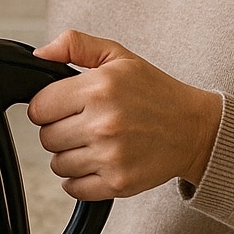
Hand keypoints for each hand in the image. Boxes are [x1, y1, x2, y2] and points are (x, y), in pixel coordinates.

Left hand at [28, 29, 222, 199]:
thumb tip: (40, 53)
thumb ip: (75, 45)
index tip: (65, 106)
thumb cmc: (155, 92)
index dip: (49, 106)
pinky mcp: (118, 183)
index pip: (39, 108)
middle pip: (46, 137)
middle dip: (60, 130)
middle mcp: (104, 123)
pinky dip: (79, 179)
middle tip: (84, 123)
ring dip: (70, 155)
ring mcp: (111, 156)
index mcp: (99, 88)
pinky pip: (73, 188)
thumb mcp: (118, 56)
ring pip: (58, 164)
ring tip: (94, 142)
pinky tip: (97, 162)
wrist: (194, 129)